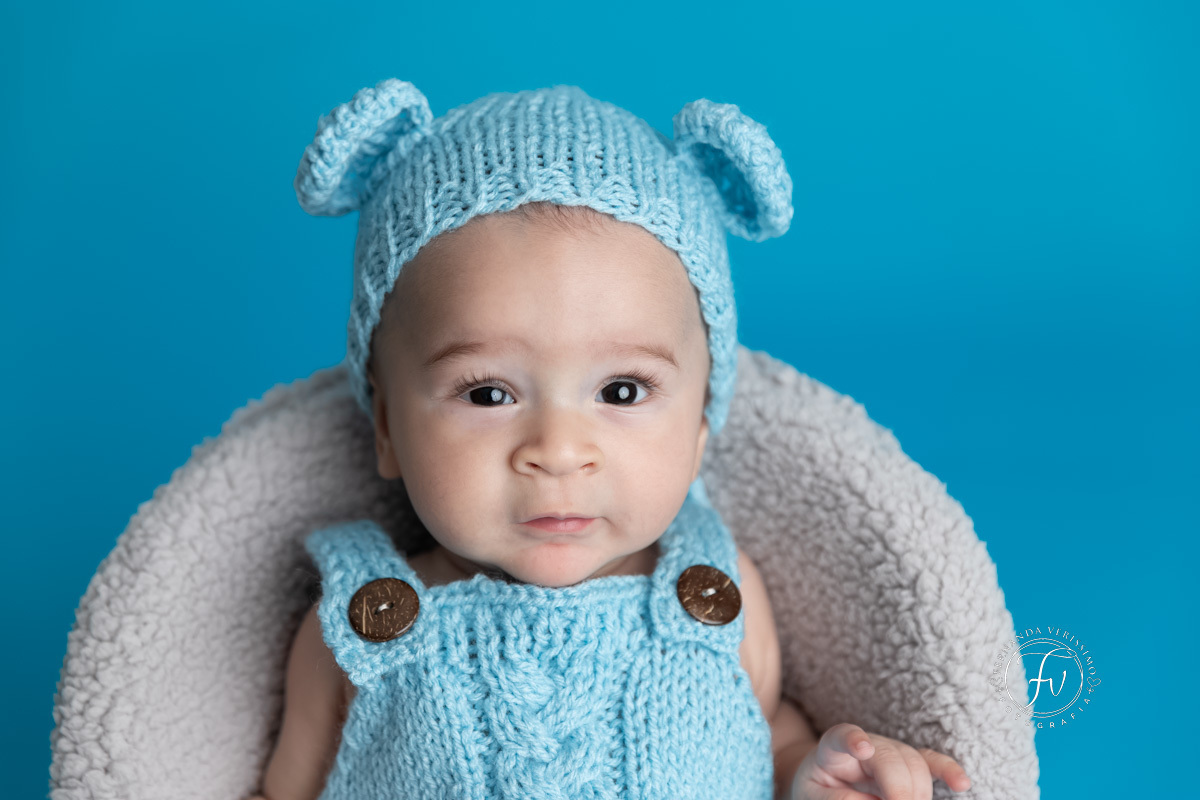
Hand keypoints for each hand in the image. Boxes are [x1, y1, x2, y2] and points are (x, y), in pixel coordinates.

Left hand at [789, 723, 970, 799]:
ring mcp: (891, 752)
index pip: (842, 736)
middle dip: (899, 787)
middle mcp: (867, 745)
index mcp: (833, 749)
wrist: (825, 785)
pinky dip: (948, 771)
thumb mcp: (816, 796)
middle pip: (889, 756)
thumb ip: (838, 799)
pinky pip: (933, 763)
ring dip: (917, 793)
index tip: (863, 748)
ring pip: (914, 764)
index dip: (854, 739)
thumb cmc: (819, 790)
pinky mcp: (910, 765)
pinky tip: (961, 783)